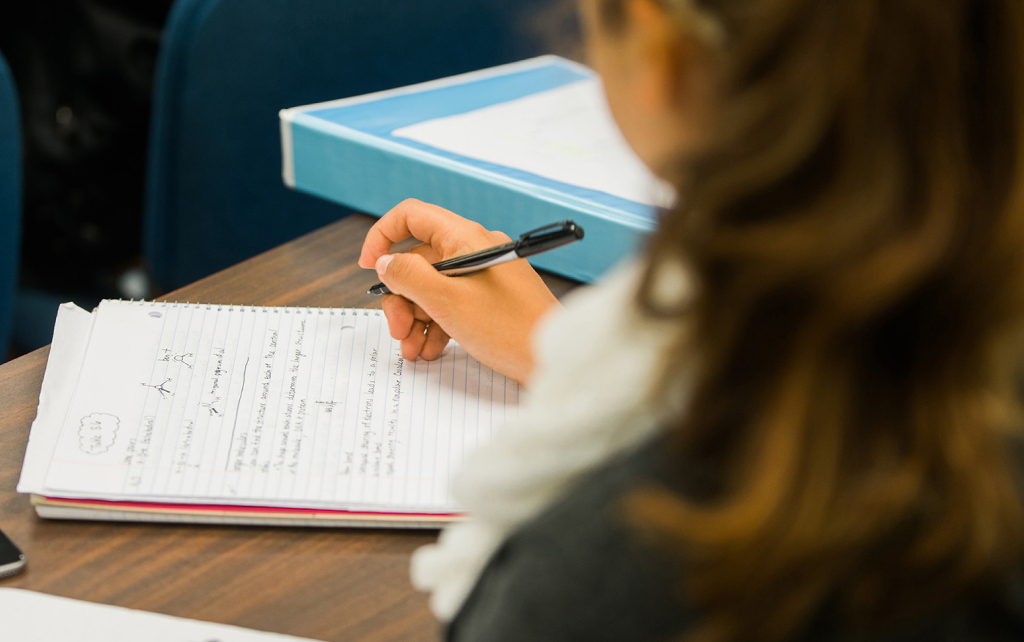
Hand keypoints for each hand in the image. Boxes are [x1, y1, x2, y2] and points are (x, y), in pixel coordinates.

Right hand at [358, 199, 558, 384]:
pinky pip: (452, 303)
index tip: (368, 267)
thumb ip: (409, 276)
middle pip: (419, 261)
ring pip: (432, 287)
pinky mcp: (491, 299)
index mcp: (466, 238)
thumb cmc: (509, 329)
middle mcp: (475, 250)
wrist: (552, 359)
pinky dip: (436, 325)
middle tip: (398, 331)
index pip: (412, 216)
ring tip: (413, 350)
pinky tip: (431, 349)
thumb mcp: (447, 302)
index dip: (382, 236)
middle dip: (401, 297)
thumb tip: (386, 262)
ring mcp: (484, 274)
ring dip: (415, 317)